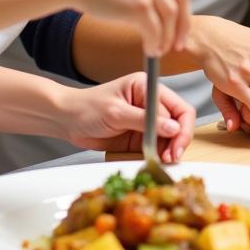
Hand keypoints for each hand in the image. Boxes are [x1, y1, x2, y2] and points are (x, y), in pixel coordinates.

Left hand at [59, 72, 195, 163]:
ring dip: (168, 151)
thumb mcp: (116, 113)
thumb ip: (145, 121)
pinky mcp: (139, 135)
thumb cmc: (87, 108)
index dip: (182, 128)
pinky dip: (157, 155)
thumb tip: (173, 128)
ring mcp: (145, 120)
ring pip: (169, 137)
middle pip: (177, 123)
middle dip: (177, 142)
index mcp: (146, 87)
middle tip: (170, 159)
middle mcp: (149, 102)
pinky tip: (153, 161)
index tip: (176, 146)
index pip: (178, 107)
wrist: (66, 120)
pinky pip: (156, 146)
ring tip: (161, 162)